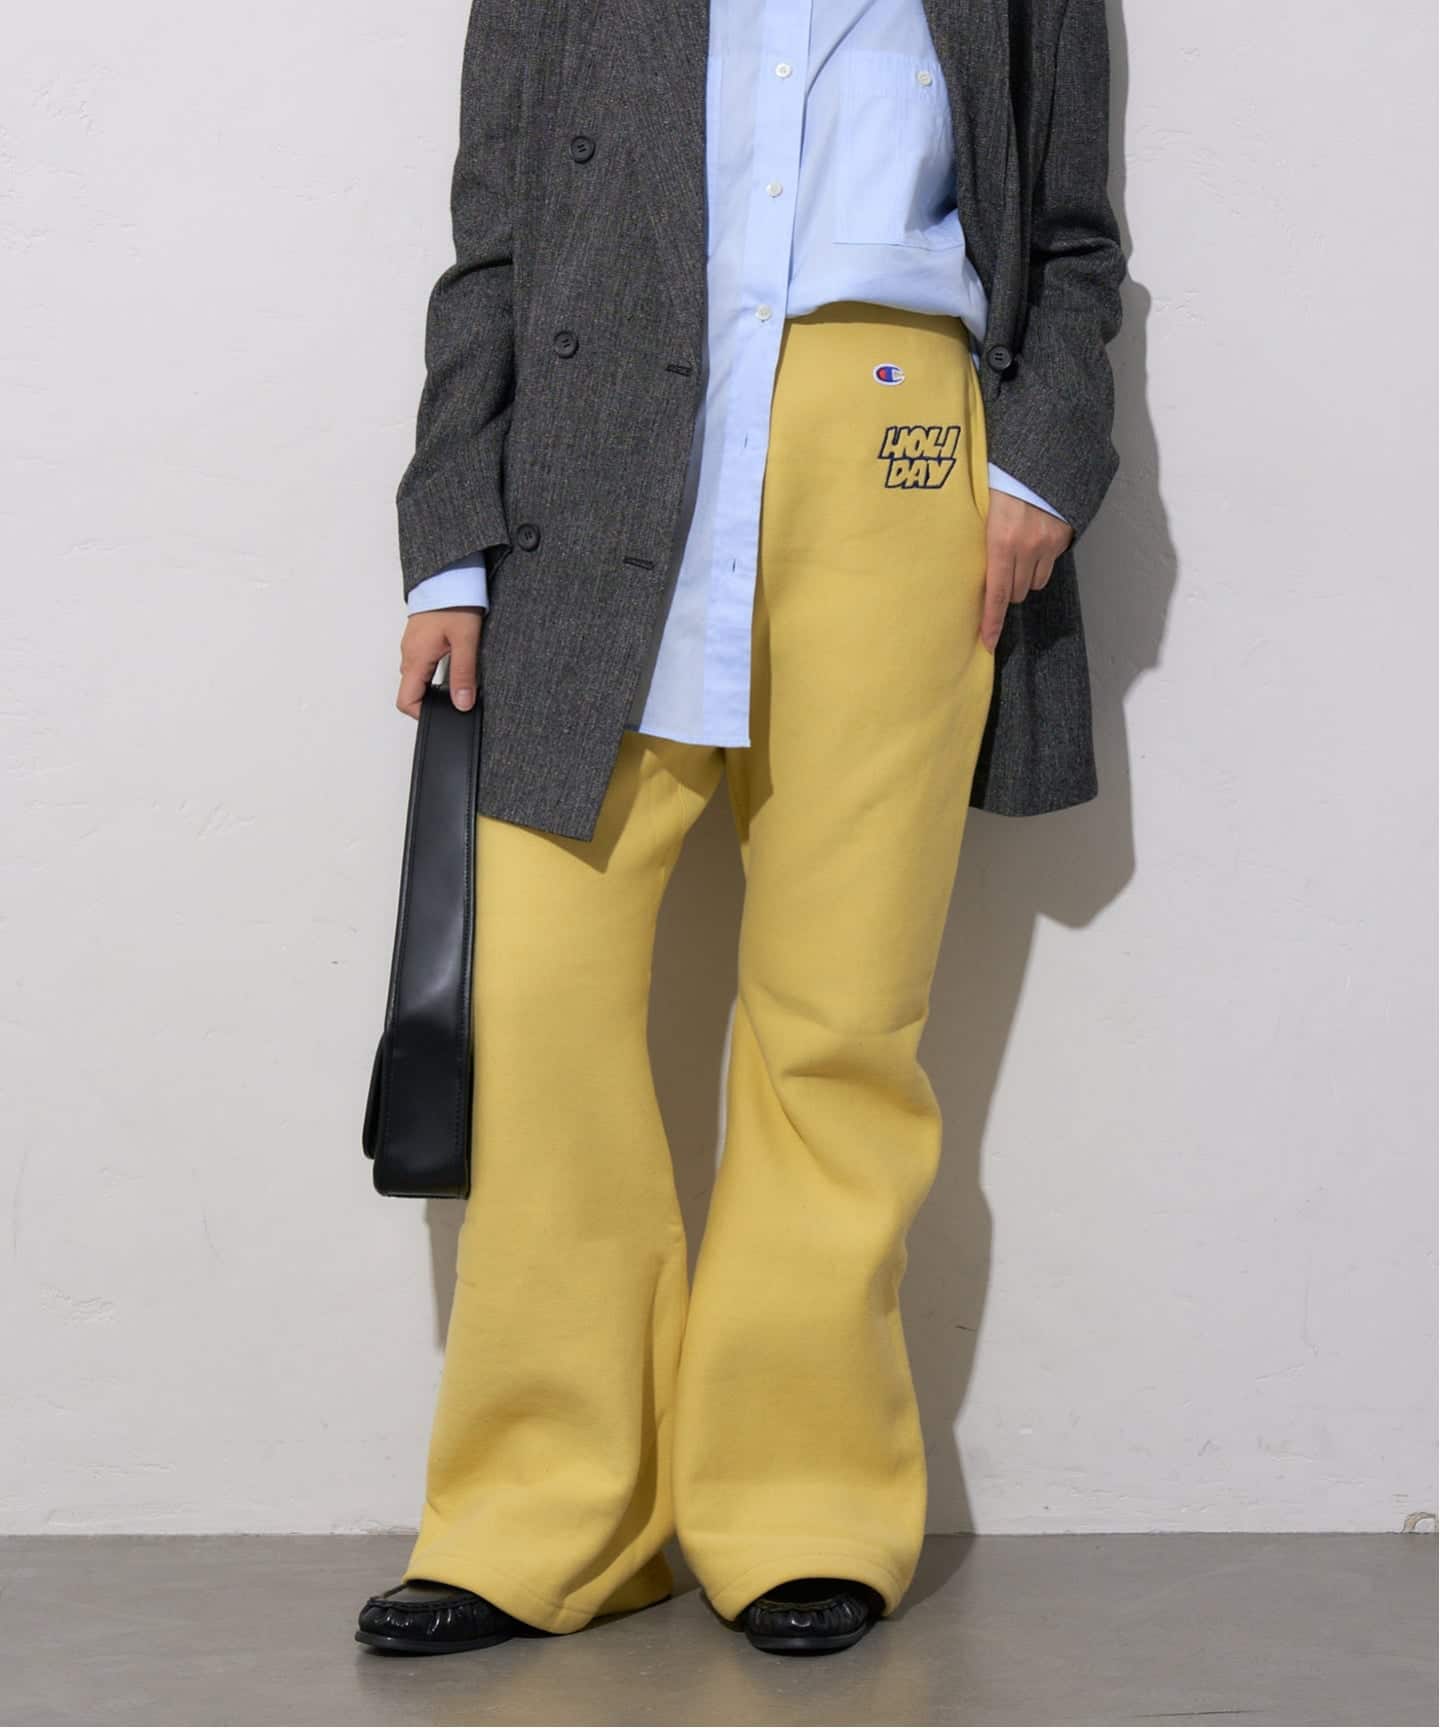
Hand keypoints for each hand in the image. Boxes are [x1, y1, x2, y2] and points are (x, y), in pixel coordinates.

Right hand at [397, 607, 483, 718]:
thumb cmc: (454, 600)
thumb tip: (462, 703)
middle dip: (431, 701)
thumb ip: (463, 674)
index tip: (444, 713)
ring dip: (433, 685)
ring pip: (416, 677)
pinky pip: (421, 663)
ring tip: (457, 681)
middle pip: (411, 691)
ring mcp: (412, 645)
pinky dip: (434, 671)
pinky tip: (453, 663)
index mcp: (416, 658)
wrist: (448, 574)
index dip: (422, 713)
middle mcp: (409, 653)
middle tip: (456, 698)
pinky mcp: (419, 638)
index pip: (406, 701)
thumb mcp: (466, 641)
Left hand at [979, 493, 1073, 651]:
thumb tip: (972, 572)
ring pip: (1035, 583)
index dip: (992, 622)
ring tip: (1015, 557)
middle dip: (1007, 591)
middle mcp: (1027, 546)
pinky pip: (1049, 566)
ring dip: (1024, 578)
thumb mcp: (980, 510)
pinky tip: (1031, 546)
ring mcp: (1047, 543)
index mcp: (1000, 541)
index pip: (997, 594)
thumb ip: (979, 541)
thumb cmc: (1000, 481)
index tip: (988, 642)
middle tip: (998, 575)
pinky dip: (1039, 564)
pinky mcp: (1062, 537)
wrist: (1039, 457)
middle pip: (1017, 593)